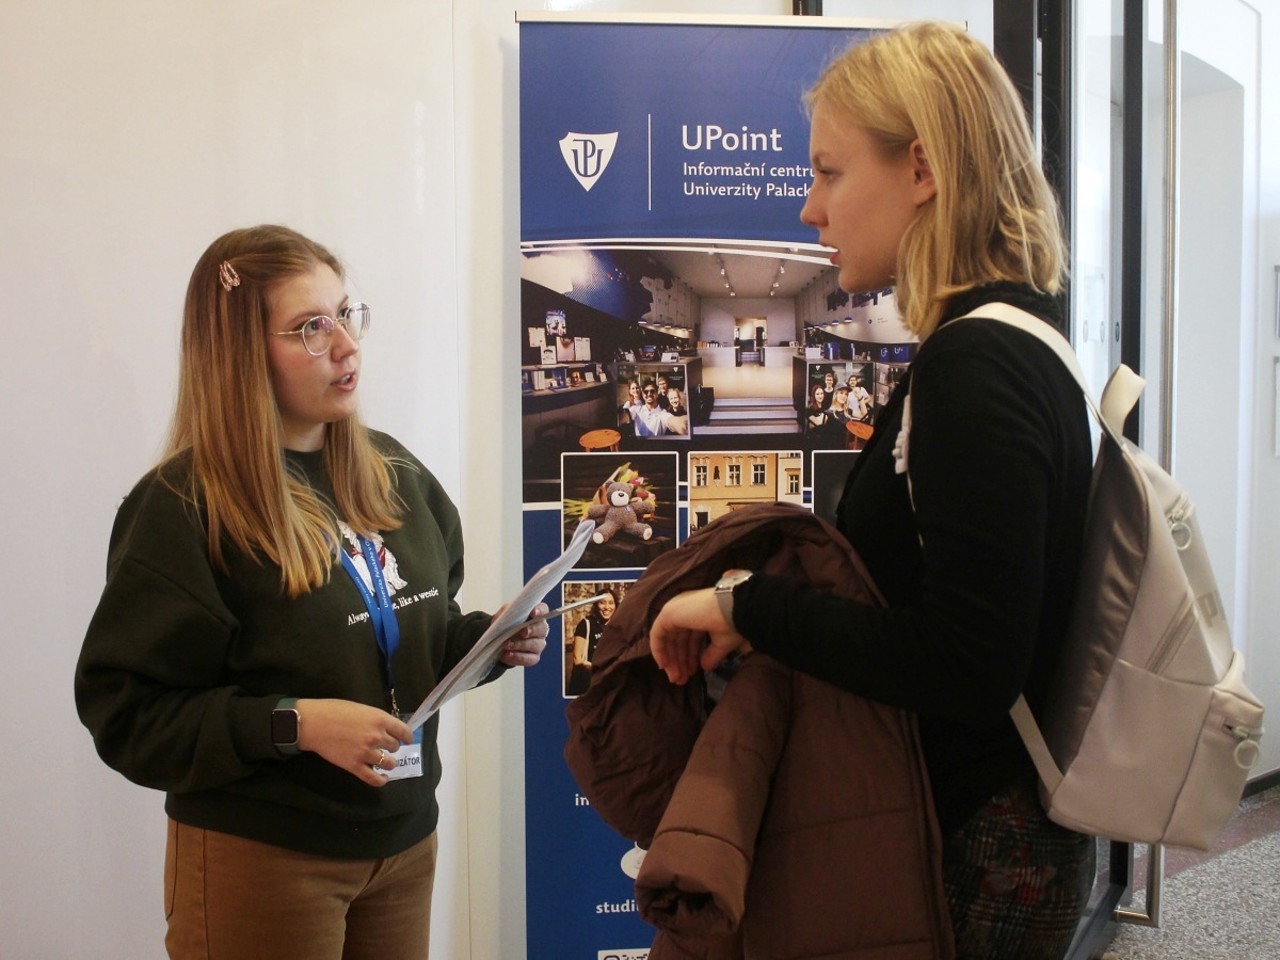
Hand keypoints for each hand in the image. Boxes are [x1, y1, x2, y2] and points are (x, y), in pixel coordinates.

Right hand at [294, 698, 411, 787]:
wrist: (313, 723)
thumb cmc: (334, 710)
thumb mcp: (361, 708)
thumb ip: (375, 719)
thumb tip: (385, 728)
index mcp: (379, 719)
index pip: (403, 731)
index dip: (406, 736)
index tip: (407, 739)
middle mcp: (376, 736)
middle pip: (394, 746)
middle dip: (392, 747)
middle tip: (386, 746)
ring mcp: (366, 753)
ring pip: (388, 763)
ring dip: (389, 762)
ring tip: (385, 761)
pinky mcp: (354, 766)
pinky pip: (373, 778)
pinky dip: (381, 780)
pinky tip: (383, 778)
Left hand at [495, 602, 548, 668]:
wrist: (499, 640)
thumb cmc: (506, 624)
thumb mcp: (503, 615)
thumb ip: (505, 614)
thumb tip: (506, 619)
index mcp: (535, 615)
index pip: (543, 610)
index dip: (540, 611)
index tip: (533, 613)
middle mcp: (541, 629)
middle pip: (542, 628)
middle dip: (532, 630)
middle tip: (523, 632)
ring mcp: (539, 644)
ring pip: (535, 645)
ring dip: (520, 645)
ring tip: (506, 645)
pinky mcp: (534, 657)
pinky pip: (529, 659)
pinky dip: (517, 657)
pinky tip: (507, 655)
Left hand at [648, 587, 752, 685]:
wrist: (734, 610)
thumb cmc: (732, 622)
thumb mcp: (722, 643)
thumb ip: (711, 655)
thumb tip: (705, 667)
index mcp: (698, 613)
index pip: (689, 638)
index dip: (690, 657)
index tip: (691, 674)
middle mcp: (684, 610)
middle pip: (678, 640)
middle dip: (680, 662)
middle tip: (681, 680)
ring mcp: (675, 610)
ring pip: (668, 639)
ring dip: (672, 660)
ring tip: (677, 679)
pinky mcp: (668, 613)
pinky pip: (657, 634)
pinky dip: (659, 651)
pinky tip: (665, 666)